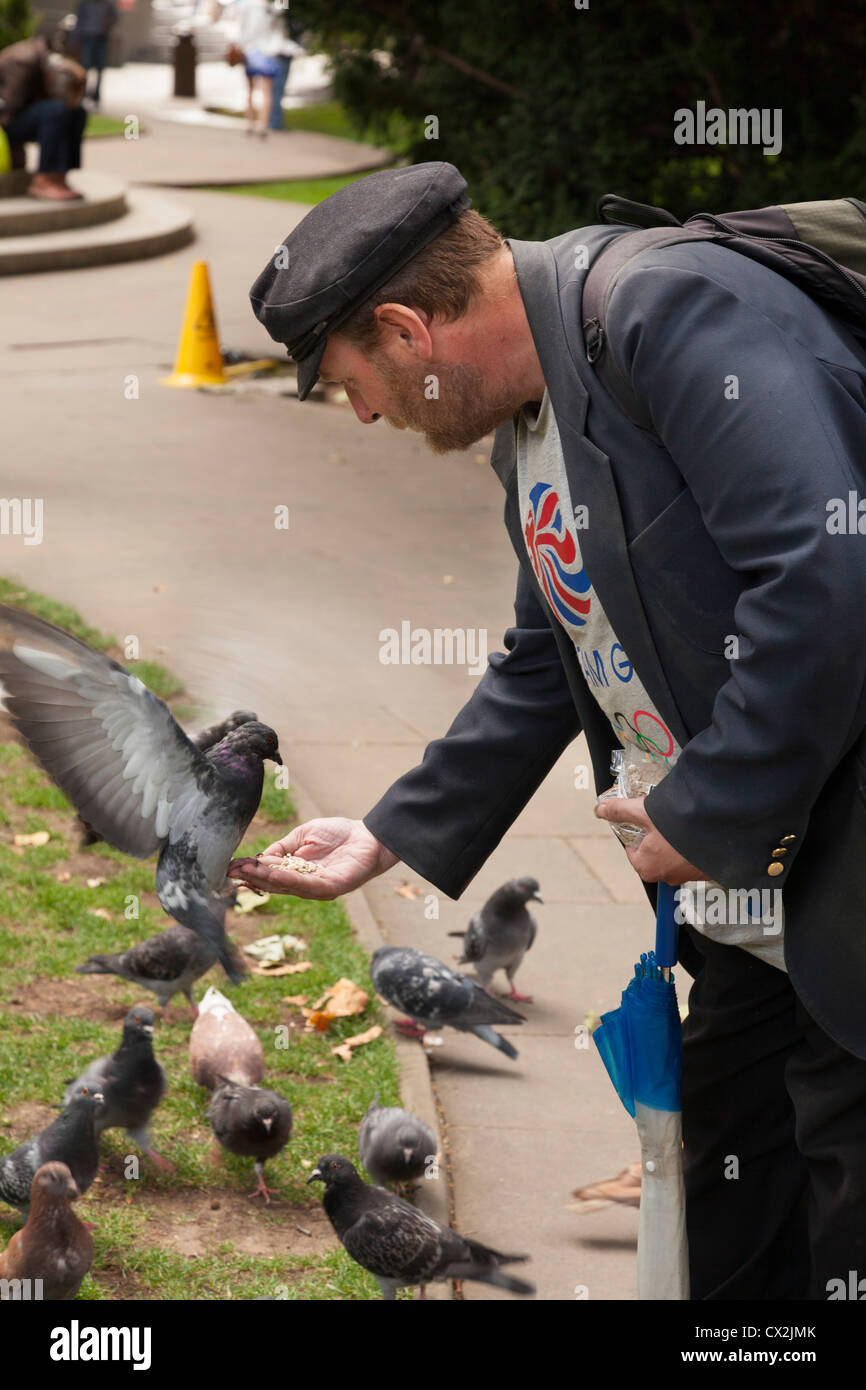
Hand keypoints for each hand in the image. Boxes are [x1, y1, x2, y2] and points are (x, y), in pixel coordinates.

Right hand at [227, 817, 398, 900]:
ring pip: (287, 886)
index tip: (229, 866)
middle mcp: (305, 884)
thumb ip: (282, 847)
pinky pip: (307, 885)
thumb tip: (259, 857)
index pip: (269, 874)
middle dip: (253, 876)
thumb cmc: (338, 834)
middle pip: (274, 883)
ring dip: (266, 879)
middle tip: (232, 871)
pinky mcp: (332, 887)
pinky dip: (289, 880)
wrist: (370, 835)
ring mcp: (318, 888)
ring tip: (248, 872)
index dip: (250, 870)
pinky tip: (275, 874)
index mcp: (297, 872)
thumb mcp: (303, 836)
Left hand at [594, 795, 708, 884]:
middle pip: (652, 853)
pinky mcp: (704, 872)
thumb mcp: (643, 813)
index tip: (647, 820)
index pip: (632, 849)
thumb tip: (600, 808)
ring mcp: (686, 876)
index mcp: (645, 867)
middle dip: (657, 837)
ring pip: (673, 856)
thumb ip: (620, 810)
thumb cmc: (677, 826)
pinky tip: (697, 832)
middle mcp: (664, 876)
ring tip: (683, 825)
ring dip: (676, 842)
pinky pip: (693, 858)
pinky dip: (693, 847)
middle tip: (665, 821)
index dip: (638, 831)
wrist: (720, 832)